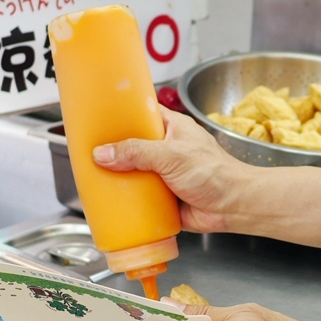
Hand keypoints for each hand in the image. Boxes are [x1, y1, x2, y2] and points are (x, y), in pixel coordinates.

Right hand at [93, 107, 253, 232]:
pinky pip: (139, 196)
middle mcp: (166, 149)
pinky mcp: (163, 197)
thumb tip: (103, 153)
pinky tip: (107, 200)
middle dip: (113, 150)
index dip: (122, 113)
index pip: (142, 113)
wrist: (233, 207)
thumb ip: (137, 152)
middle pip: (132, 145)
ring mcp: (164, 173)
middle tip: (87, 150)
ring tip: (90, 175)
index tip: (98, 114)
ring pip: (133, 171)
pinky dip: (126, 198)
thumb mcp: (171, 155)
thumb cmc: (214, 173)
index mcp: (172, 128)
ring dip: (117, 176)